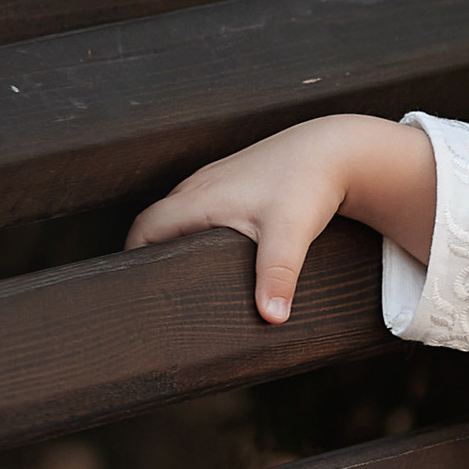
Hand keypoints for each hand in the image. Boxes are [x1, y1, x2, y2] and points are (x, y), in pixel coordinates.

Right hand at [127, 115, 436, 324]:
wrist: (333, 151)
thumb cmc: (308, 185)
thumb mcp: (291, 233)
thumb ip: (278, 275)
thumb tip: (271, 317)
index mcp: (199, 197)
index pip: (145, 227)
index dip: (134, 256)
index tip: (137, 287)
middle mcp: (199, 186)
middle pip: (157, 223)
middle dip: (152, 255)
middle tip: (159, 293)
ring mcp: (214, 182)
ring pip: (179, 215)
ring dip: (175, 242)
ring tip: (182, 280)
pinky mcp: (232, 183)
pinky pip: (200, 209)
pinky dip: (197, 231)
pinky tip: (214, 254)